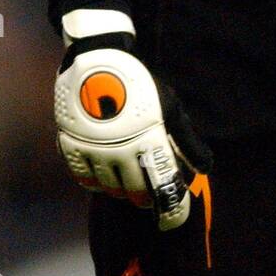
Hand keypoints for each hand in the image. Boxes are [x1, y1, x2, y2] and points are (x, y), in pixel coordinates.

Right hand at [55, 9, 212, 229]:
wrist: (98, 59)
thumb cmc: (141, 84)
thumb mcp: (171, 108)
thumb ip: (187, 141)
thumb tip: (204, 169)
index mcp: (149, 141)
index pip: (163, 188)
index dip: (171, 209)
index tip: (174, 217)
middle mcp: (120, 150)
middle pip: (135, 194)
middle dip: (146, 199)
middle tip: (148, 198)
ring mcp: (94, 150)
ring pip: (110, 189)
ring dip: (121, 191)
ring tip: (126, 183)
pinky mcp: (71, 146)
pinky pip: (84, 179)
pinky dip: (95, 183)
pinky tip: (103, 176)